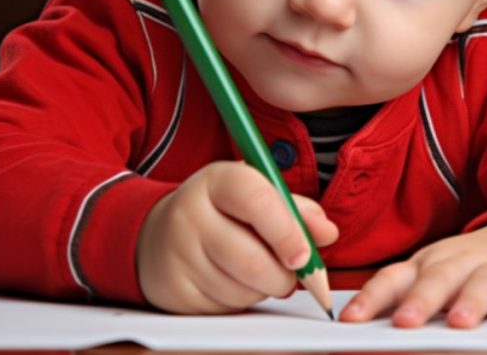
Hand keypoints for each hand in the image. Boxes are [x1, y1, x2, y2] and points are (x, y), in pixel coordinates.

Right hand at [136, 161, 337, 313]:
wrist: (158, 236)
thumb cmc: (221, 212)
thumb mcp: (256, 195)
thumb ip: (296, 210)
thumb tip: (327, 233)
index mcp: (217, 180)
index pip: (257, 201)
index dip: (288, 231)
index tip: (306, 255)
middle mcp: (190, 213)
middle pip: (250, 259)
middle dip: (284, 276)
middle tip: (294, 274)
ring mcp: (177, 253)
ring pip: (241, 288)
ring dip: (264, 288)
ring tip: (260, 271)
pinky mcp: (174, 289)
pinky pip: (224, 306)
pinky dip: (242, 300)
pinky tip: (235, 281)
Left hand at [339, 220, 486, 328]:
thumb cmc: (471, 268)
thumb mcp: (437, 276)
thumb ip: (406, 299)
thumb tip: (363, 329)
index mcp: (429, 263)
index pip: (395, 277)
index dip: (372, 297)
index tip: (351, 321)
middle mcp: (462, 261)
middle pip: (439, 277)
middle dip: (421, 300)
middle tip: (404, 323)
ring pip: (484, 283)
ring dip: (471, 301)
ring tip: (459, 324)